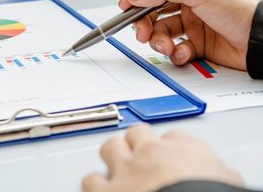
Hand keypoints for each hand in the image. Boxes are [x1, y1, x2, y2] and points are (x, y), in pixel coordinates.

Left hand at [82, 124, 242, 191]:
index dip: (168, 146)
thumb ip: (216, 170)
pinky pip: (92, 180)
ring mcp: (129, 170)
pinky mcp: (109, 191)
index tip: (167, 152)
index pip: (174, 136)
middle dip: (137, 144)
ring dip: (113, 158)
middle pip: (138, 132)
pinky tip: (100, 189)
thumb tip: (220, 175)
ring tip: (117, 169)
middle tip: (139, 157)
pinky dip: (95, 185)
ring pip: (111, 147)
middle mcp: (155, 153)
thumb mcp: (226, 181)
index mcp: (186, 150)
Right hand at [119, 0, 259, 69]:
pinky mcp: (194, 41)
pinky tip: (184, 52)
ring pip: (160, 30)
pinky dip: (175, 52)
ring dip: (158, 40)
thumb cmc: (240, 10)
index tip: (125, 3)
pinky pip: (174, 47)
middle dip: (144, 21)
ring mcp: (190, 21)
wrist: (260, 41)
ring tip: (165, 46)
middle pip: (152, 7)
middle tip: (141, 31)